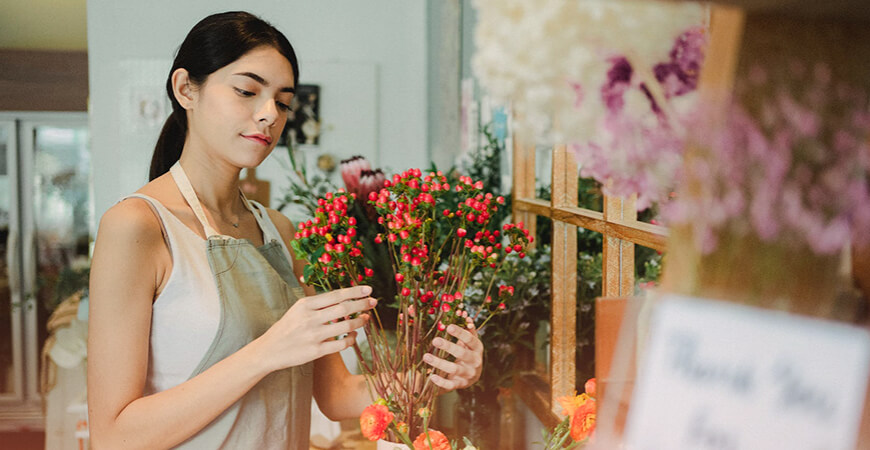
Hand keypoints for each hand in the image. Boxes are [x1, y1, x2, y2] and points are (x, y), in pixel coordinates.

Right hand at [254, 285, 376, 372]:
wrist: (269, 350)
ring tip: (366, 319)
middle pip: (344, 308)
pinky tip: (354, 335)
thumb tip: (344, 299)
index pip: (336, 295)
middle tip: (374, 302)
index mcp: (305, 305)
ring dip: (360, 321)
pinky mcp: (316, 351)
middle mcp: (310, 318)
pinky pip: (342, 344)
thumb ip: (318, 304)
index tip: (368, 289)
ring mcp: (314, 335)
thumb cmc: (287, 328)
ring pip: (346, 325)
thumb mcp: (298, 310)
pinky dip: (352, 338)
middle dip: (362, 304)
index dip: (354, 291)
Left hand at [422, 317, 483, 390]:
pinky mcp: (460, 385)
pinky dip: (441, 382)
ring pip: (454, 369)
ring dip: (440, 363)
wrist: (473, 375)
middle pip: (462, 354)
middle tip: (435, 340)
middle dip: (449, 347)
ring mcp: (468, 375)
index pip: (470, 339)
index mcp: (477, 348)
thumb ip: (467, 329)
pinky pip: (450, 385)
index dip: (460, 333)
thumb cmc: (468, 352)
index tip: (449, 326)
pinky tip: (431, 376)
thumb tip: (464, 314)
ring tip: (426, 356)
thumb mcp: (469, 341)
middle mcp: (475, 362)